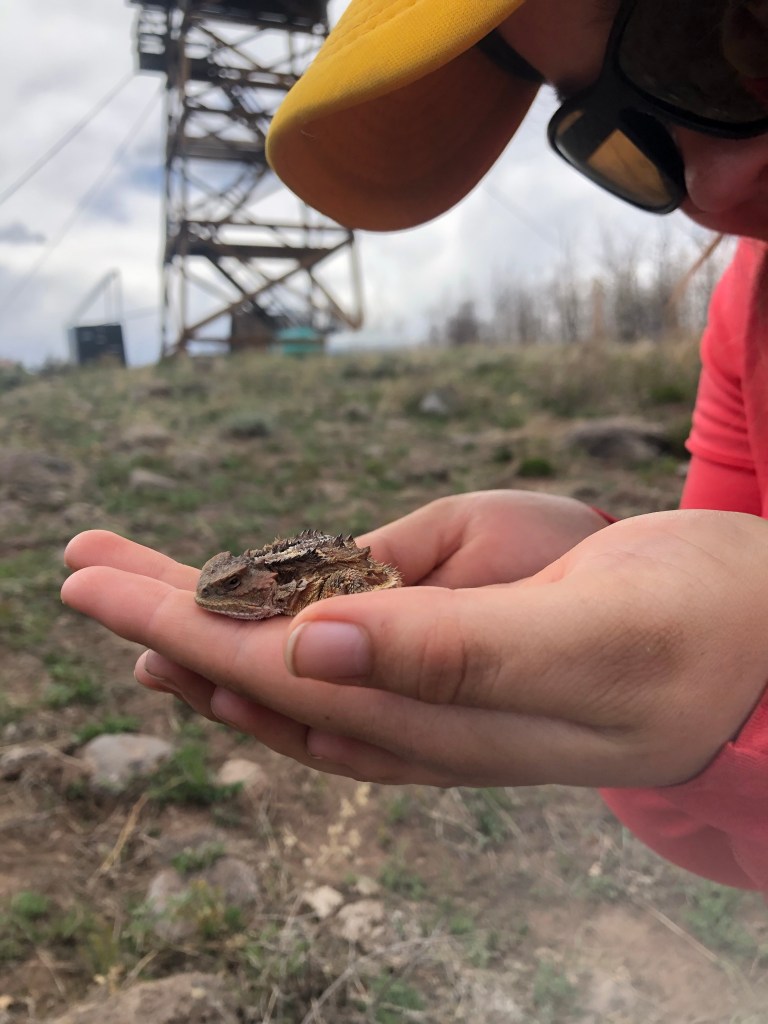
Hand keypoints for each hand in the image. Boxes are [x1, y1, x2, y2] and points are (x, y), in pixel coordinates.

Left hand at [61, 502, 767, 789]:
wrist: (744, 637)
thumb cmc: (681, 625)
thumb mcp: (587, 633)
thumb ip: (455, 654)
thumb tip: (312, 653)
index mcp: (442, 714)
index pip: (279, 673)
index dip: (184, 624)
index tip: (96, 580)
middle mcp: (419, 716)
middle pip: (262, 673)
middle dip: (165, 618)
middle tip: (79, 566)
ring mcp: (431, 694)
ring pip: (291, 673)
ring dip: (202, 627)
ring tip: (124, 588)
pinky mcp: (451, 668)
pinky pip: (340, 664)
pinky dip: (273, 636)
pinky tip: (235, 626)